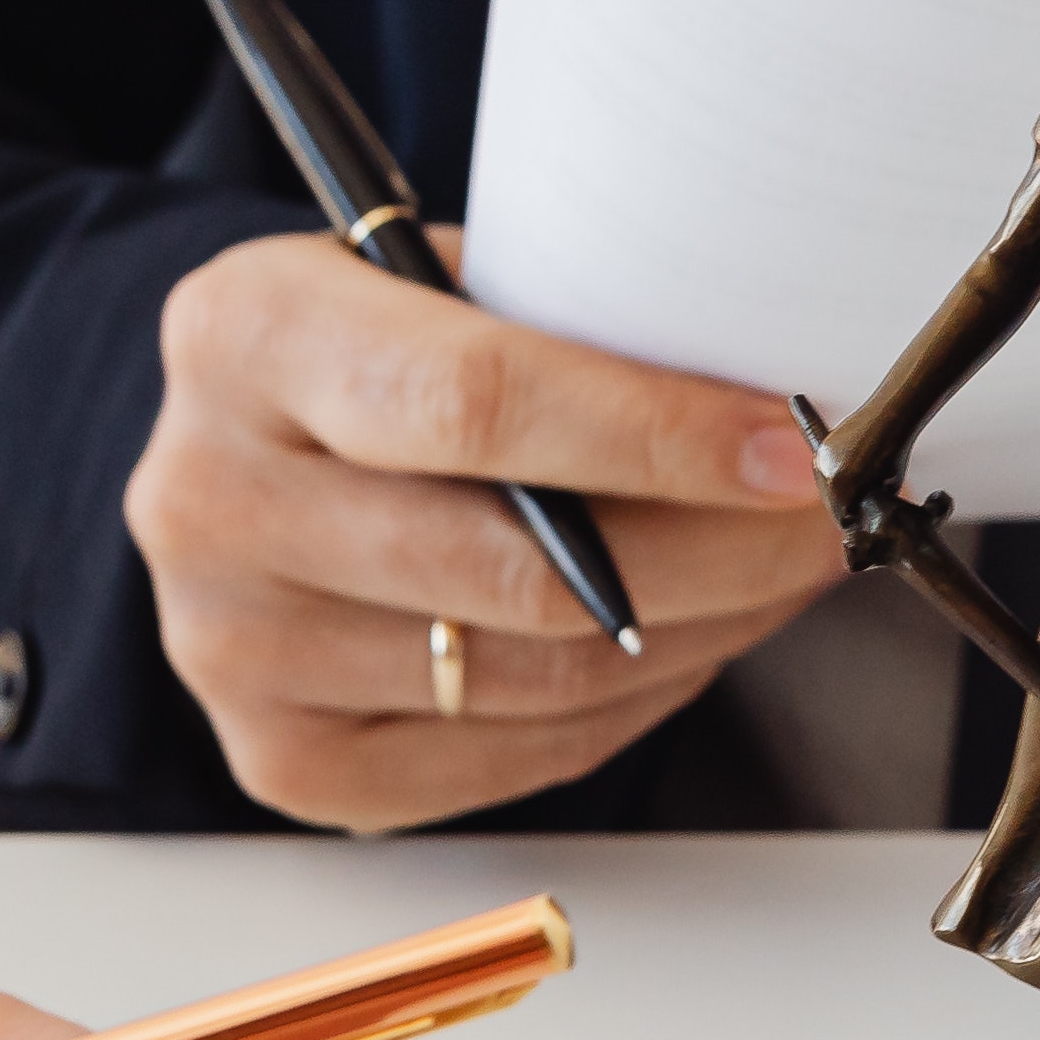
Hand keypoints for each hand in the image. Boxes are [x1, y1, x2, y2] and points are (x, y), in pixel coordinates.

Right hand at [130, 232, 841, 828]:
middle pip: (522, 567)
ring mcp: (231, 647)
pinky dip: (630, 703)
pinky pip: (513, 753)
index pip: (476, 402)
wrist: (253, 442)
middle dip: (721, 550)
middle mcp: (206, 498)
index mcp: (244, 334)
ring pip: (536, 674)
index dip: (657, 434)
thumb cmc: (383, 346)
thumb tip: (783, 406)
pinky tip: (685, 637)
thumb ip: (572, 325)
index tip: (793, 451)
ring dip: (699, 629)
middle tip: (832, 521)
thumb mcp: (448, 279)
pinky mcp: (283, 760)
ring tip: (774, 572)